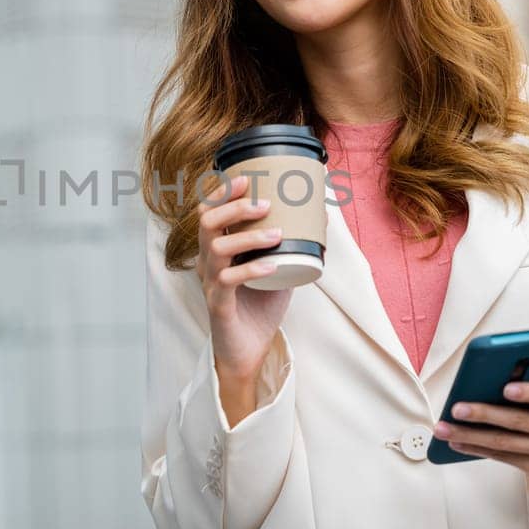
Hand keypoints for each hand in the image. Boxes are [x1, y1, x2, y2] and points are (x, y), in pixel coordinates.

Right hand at [195, 173, 292, 384]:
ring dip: (248, 236)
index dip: (222, 192)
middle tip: (264, 204)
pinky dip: (251, 269)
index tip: (247, 177)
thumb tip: (321, 219)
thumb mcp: (280, 270)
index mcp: (218, 250)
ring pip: (216, 248)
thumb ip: (291, 247)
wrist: (249, 352)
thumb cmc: (260, 308)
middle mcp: (208, 263)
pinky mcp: (218, 305)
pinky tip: (272, 265)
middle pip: (207, 223)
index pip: (209, 212)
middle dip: (233, 207)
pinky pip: (227, 281)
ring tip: (276, 233)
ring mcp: (210, 283)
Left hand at [434, 381, 528, 481]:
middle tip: (456, 409)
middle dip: (484, 414)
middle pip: (520, 421)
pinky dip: (476, 448)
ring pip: (505, 442)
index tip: (505, 388)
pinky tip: (455, 441)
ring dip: (470, 435)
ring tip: (443, 428)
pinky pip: (502, 457)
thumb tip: (515, 363)